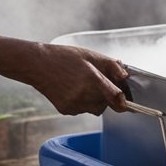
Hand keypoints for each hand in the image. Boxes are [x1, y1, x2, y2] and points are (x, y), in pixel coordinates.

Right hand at [12, 43, 128, 115]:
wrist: (37, 65)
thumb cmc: (64, 57)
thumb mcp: (90, 55)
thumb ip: (111, 66)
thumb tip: (125, 76)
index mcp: (92, 78)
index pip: (116, 97)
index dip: (124, 101)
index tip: (128, 102)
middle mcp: (83, 94)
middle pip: (106, 103)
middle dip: (106, 95)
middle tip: (96, 81)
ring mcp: (74, 104)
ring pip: (95, 108)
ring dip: (95, 99)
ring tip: (81, 83)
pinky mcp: (66, 110)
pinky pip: (83, 110)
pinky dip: (83, 102)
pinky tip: (72, 89)